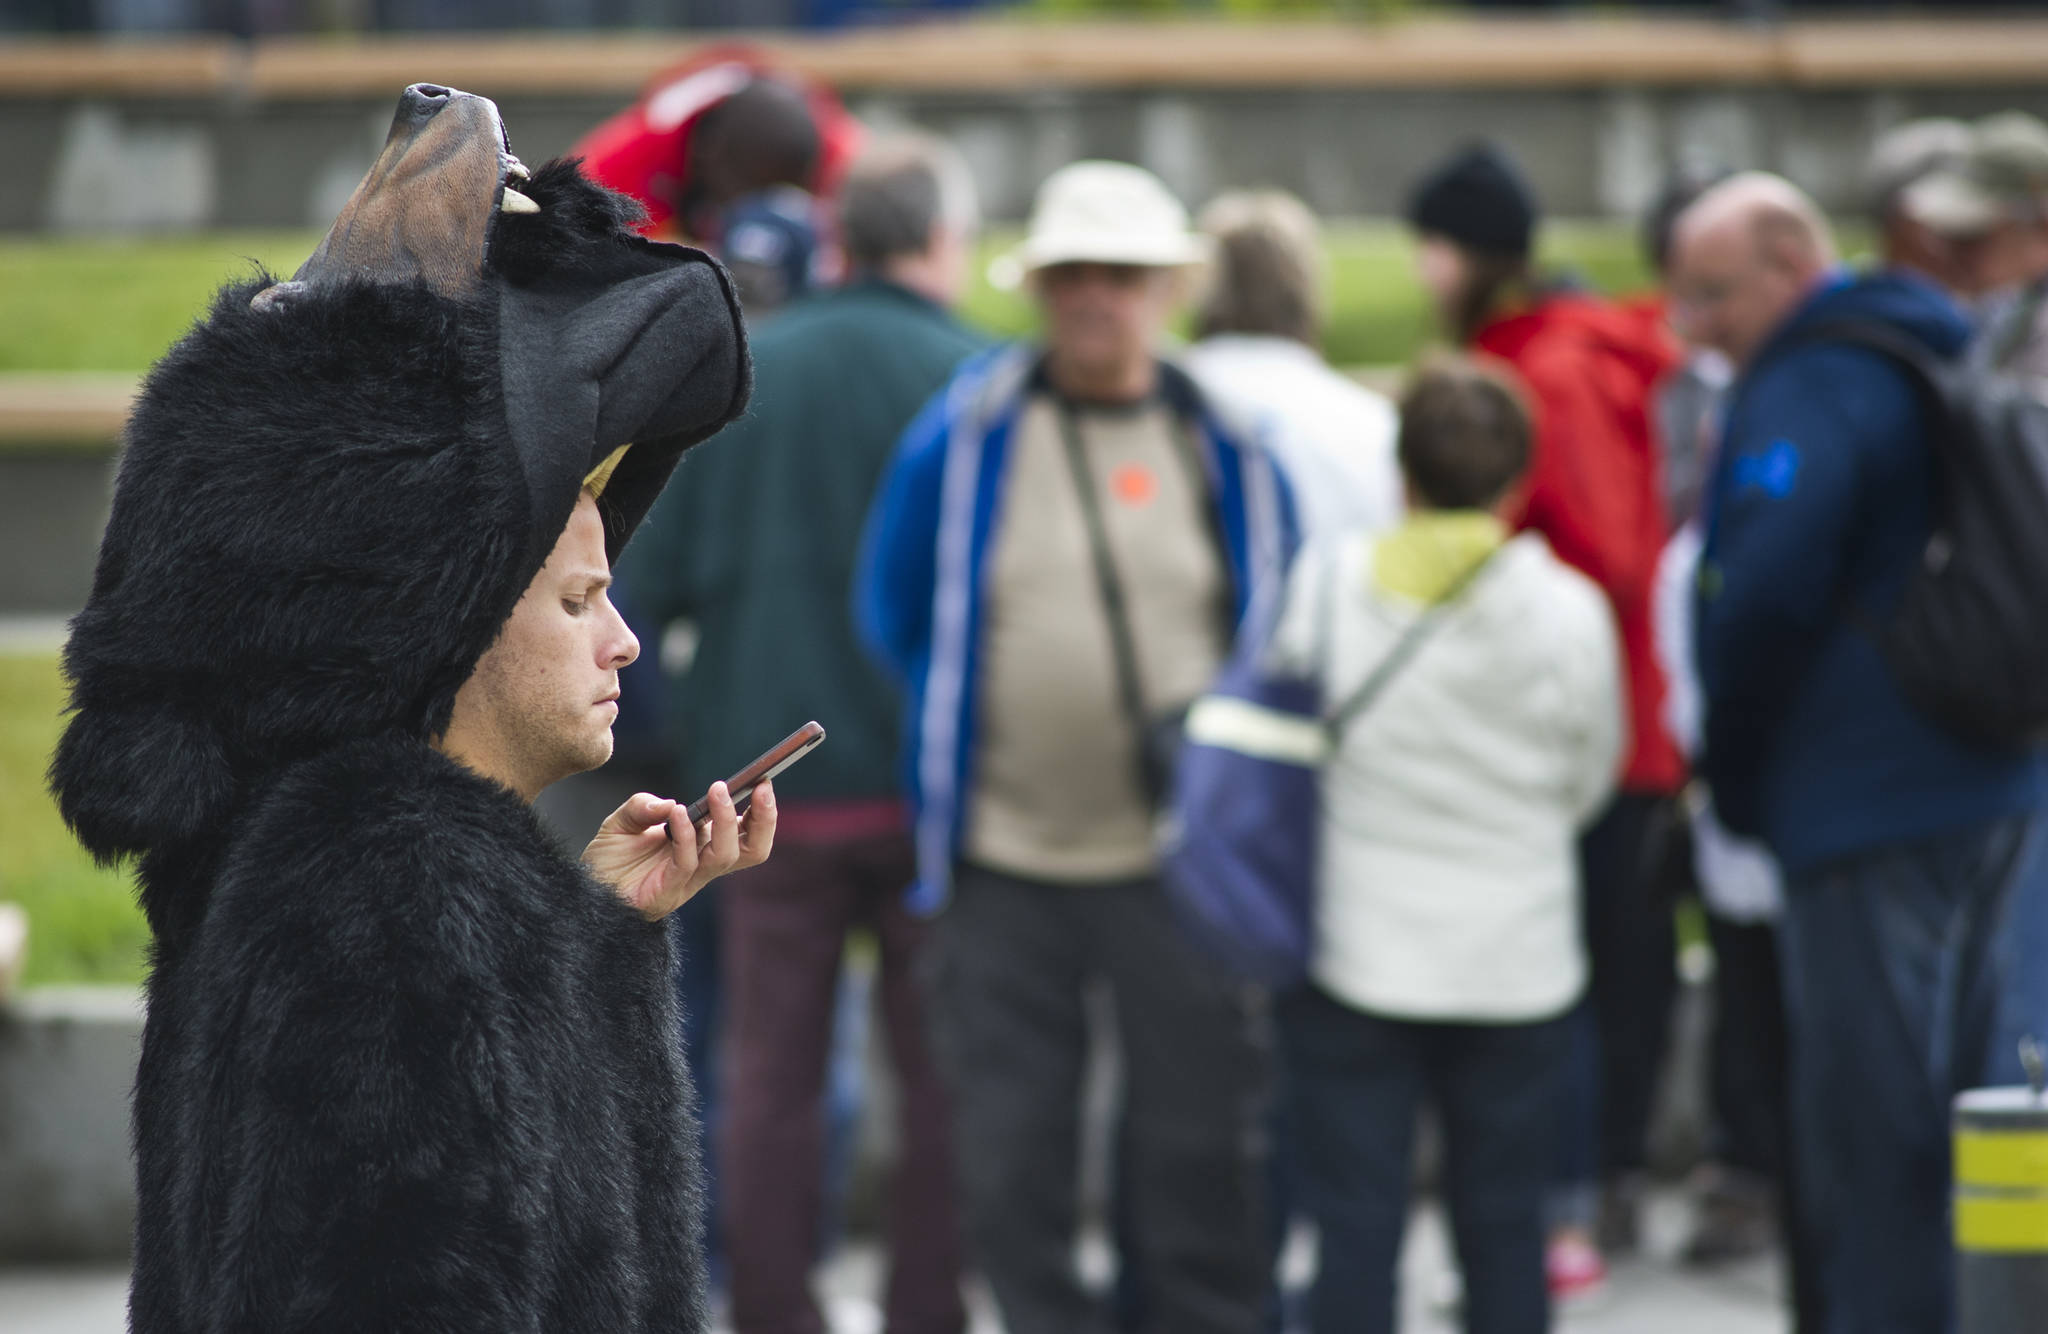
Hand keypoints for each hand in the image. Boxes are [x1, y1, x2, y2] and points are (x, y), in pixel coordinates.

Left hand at [581, 781, 776, 921]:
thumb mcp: (623, 821)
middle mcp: (702, 865)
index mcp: (703, 847)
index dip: (762, 813)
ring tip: (719, 791)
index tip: (764, 782)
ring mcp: (687, 881)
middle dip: (764, 820)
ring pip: (725, 856)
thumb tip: (672, 804)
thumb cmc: (608, 858)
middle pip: (753, 851)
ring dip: (725, 821)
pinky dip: (686, 836)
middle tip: (762, 789)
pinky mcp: (667, 893)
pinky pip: (687, 863)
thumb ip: (644, 806)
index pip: (746, 834)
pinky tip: (676, 813)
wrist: (584, 891)